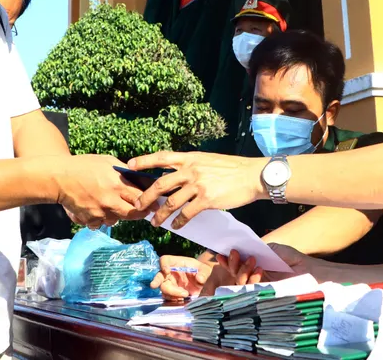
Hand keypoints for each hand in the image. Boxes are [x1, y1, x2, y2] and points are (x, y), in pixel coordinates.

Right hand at [54, 154, 151, 227]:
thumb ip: (124, 171)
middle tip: (141, 210)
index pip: (139, 198)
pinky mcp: (89, 220)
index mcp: (116, 185)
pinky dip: (102, 219)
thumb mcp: (107, 161)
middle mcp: (109, 201)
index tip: (154, 204)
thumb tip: (139, 177)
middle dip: (138, 213)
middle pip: (132, 214)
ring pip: (116, 220)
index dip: (148, 202)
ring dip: (118, 215)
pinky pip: (101, 224)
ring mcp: (99, 212)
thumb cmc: (84, 166)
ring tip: (113, 204)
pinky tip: (99, 208)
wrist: (59, 178)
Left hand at [127, 151, 263, 227]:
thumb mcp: (208, 160)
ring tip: (155, 222)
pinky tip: (176, 226)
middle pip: (161, 183)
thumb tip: (177, 177)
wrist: (252, 175)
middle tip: (138, 205)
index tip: (130, 165)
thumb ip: (192, 167)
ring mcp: (198, 184)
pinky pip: (187, 213)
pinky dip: (179, 221)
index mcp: (190, 158)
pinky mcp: (207, 199)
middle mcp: (191, 170)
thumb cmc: (232, 169)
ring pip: (171, 201)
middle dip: (146, 196)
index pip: (162, 157)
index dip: (144, 160)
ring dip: (160, 214)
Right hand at [151, 255, 211, 300]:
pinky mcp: (172, 294)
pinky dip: (173, 300)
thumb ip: (204, 273)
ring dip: (171, 293)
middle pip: (159, 276)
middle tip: (153, 285)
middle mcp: (170, 273)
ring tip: (185, 294)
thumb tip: (200, 279)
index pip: (165, 260)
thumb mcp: (206, 270)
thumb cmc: (203, 272)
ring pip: (164, 289)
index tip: (167, 271)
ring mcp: (170, 284)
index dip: (163, 265)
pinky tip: (182, 300)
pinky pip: (168, 298)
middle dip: (156, 281)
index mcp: (176, 263)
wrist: (205, 283)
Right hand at [212, 246, 321, 286]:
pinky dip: (253, 279)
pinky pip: (253, 289)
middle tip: (233, 253)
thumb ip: (261, 249)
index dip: (228, 261)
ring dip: (242, 270)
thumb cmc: (296, 260)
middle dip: (232, 264)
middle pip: (236, 273)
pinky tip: (259, 270)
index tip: (219, 254)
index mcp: (256, 266)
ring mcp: (260, 286)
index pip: (238, 264)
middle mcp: (256, 277)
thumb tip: (244, 249)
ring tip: (252, 260)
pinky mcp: (266, 294)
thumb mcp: (276, 250)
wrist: (312, 273)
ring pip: (242, 282)